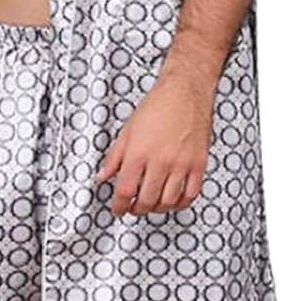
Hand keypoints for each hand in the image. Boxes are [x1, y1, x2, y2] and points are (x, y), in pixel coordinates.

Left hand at [95, 66, 213, 215]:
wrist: (185, 91)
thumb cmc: (158, 105)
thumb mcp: (127, 130)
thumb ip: (114, 156)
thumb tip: (103, 175)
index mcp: (139, 152)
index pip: (125, 190)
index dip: (119, 205)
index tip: (118, 209)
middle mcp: (160, 161)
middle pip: (147, 201)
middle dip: (136, 209)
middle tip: (133, 208)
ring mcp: (181, 164)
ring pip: (168, 202)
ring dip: (157, 209)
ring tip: (151, 204)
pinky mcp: (198, 164)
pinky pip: (190, 194)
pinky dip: (180, 203)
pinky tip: (173, 200)